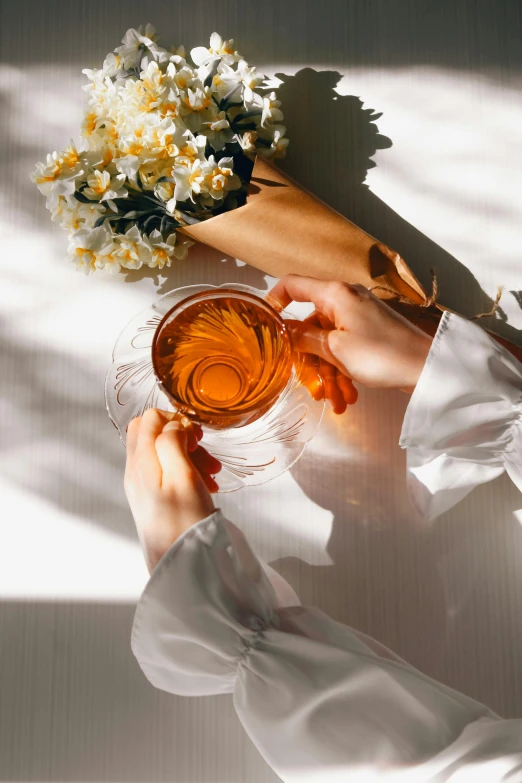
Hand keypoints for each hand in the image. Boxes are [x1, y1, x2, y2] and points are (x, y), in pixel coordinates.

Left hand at [124, 409, 220, 571]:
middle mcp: (136, 471)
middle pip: (154, 434)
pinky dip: (188, 471)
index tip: (196, 437)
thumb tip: (172, 425)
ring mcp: (142, 486)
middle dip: (183, 437)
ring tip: (212, 474)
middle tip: (205, 451)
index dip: (175, 420)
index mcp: (140, 462)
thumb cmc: (185, 522)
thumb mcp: (182, 474)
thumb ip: (172, 442)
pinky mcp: (152, 499)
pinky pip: (168, 472)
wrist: (181, 565)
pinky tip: (207, 486)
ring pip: (164, 453)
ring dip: (191, 455)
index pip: (148, 419)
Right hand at [269, 276, 432, 405]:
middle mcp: (345, 299)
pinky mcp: (369, 332)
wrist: (425, 368)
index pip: (293, 285)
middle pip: (310, 325)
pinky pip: (344, 350)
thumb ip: (304, 338)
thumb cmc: (384, 354)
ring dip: (328, 373)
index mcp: (335, 293)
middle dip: (308, 359)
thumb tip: (283, 331)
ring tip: (336, 399)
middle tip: (310, 384)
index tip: (264, 323)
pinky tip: (347, 395)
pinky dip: (343, 372)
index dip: (274, 301)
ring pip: (327, 343)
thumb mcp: (335, 349)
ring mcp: (358, 316)